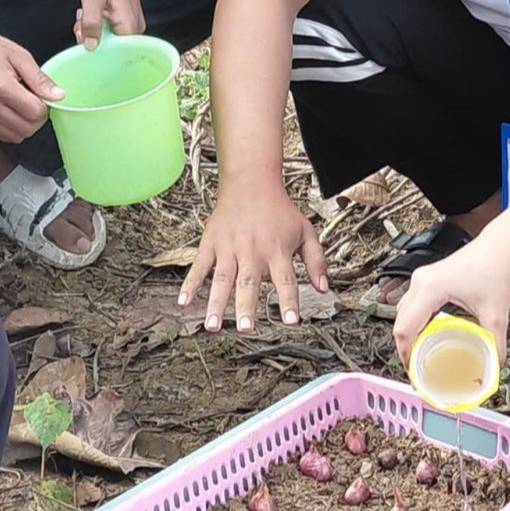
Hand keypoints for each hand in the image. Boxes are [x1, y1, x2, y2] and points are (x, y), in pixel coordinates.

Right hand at [0, 23, 62, 142]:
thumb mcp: (18, 56)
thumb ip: (39, 79)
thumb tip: (58, 96)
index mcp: (1, 87)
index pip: (36, 113)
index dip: (45, 106)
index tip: (41, 95)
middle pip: (27, 129)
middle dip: (37, 118)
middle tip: (33, 100)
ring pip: (15, 137)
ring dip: (24, 124)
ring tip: (19, 104)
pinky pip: (1, 135)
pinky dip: (11, 127)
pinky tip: (8, 109)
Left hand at [75, 0, 145, 48]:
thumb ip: (91, 22)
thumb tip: (90, 46)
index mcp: (129, 26)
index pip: (113, 53)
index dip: (94, 47)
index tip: (83, 34)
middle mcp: (134, 28)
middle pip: (110, 47)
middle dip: (91, 36)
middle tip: (80, 21)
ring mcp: (132, 24)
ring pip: (108, 38)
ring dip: (92, 29)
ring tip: (85, 13)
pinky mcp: (127, 19)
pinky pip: (110, 30)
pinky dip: (98, 23)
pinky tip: (92, 12)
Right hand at [180, 185, 327, 332]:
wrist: (251, 182)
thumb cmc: (280, 209)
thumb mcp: (305, 231)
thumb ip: (316, 261)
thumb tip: (325, 288)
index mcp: (276, 250)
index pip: (285, 280)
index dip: (289, 301)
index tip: (291, 321)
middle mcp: (252, 250)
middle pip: (249, 283)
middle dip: (246, 306)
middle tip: (245, 329)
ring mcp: (229, 247)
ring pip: (222, 279)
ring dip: (217, 303)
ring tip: (213, 326)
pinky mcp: (211, 243)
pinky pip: (199, 266)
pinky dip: (191, 283)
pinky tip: (184, 302)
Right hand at [392, 227, 509, 366]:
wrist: (500, 245)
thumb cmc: (496, 269)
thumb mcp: (496, 312)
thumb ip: (495, 343)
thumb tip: (495, 367)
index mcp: (431, 289)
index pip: (405, 328)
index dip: (405, 353)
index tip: (414, 372)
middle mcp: (421, 281)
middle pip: (399, 321)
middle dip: (404, 347)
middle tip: (417, 368)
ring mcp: (422, 278)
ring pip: (402, 312)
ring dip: (408, 333)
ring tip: (420, 354)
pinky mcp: (427, 277)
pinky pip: (411, 304)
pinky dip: (413, 321)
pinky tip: (426, 334)